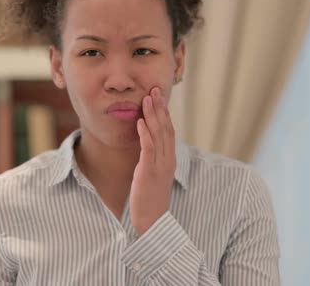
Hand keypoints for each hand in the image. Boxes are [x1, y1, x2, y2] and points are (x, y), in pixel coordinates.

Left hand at [130, 87, 176, 235]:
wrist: (152, 219)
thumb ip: (152, 157)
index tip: (158, 96)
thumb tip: (146, 141)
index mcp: (170, 158)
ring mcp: (160, 165)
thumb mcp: (153, 172)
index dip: (164, 112)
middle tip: (154, 89)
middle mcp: (168, 159)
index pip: (169, 130)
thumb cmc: (150, 197)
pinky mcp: (149, 172)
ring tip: (147, 99)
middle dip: (160, 108)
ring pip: (158, 135)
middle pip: (166, 128)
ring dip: (152, 115)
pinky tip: (139, 121)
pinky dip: (144, 133)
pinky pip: (148, 149)